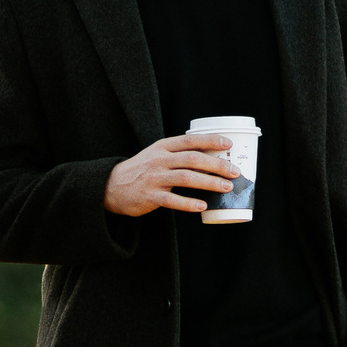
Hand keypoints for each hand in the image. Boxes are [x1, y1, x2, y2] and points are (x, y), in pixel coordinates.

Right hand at [104, 133, 239, 216]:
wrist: (112, 186)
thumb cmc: (142, 170)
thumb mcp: (157, 155)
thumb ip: (179, 155)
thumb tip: (212, 159)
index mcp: (163, 146)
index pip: (190, 140)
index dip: (211, 141)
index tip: (229, 145)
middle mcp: (159, 160)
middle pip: (193, 159)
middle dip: (217, 165)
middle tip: (234, 172)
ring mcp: (154, 178)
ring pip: (187, 178)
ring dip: (209, 183)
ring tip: (226, 187)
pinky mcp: (150, 196)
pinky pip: (173, 200)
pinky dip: (189, 204)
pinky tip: (202, 206)